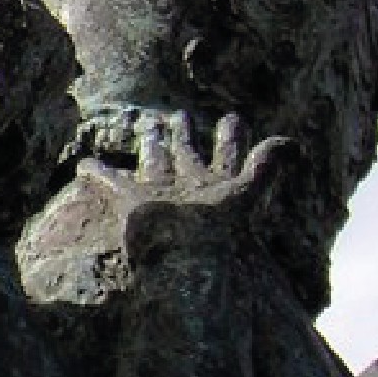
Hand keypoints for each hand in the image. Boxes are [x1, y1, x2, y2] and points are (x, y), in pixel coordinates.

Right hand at [72, 107, 290, 216]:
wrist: (185, 262)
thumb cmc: (216, 232)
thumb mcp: (247, 191)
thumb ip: (266, 166)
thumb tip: (292, 143)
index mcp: (217, 184)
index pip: (227, 154)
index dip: (231, 137)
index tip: (232, 117)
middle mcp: (189, 188)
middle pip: (189, 155)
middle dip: (187, 135)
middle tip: (182, 114)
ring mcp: (160, 195)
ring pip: (155, 162)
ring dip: (153, 144)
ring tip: (149, 125)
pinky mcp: (131, 203)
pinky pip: (111, 182)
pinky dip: (98, 173)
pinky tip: (85, 164)